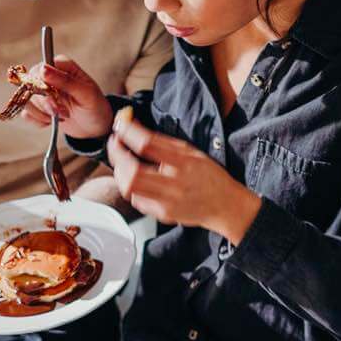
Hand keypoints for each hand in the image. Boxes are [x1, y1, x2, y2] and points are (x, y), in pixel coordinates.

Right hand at [22, 55, 112, 138]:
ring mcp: (41, 91)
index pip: (39, 69)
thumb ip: (65, 81)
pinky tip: (51, 122)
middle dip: (44, 103)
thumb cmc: (95, 106)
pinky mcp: (37, 106)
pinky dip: (38, 121)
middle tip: (62, 112)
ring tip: (60, 117)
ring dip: (42, 113)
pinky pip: (26, 113)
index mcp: (61, 65)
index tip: (56, 100)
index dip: (43, 86)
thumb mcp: (85, 94)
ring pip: (26, 99)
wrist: (94, 127)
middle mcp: (49, 75)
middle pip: (30, 85)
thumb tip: (43, 69)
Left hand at [106, 109, 261, 243]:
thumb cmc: (209, 176)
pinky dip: (130, 187)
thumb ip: (164, 143)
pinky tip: (135, 179)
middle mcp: (174, 184)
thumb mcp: (192, 152)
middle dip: (117, 155)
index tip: (120, 125)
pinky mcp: (162, 214)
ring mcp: (167, 202)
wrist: (225, 206)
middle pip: (132, 171)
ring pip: (129, 188)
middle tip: (115, 145)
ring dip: (120, 172)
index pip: (147, 145)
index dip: (128, 133)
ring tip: (122, 161)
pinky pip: (136, 200)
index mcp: (183, 163)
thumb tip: (136, 129)